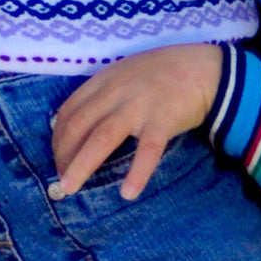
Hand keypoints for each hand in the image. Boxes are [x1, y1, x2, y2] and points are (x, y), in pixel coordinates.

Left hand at [51, 43, 223, 201]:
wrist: (203, 68)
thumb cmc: (163, 72)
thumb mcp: (126, 72)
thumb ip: (103, 91)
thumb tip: (74, 121)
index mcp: (106, 79)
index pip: (70, 109)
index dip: (57, 137)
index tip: (57, 158)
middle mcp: (118, 90)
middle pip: (80, 125)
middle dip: (63, 155)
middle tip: (60, 181)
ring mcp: (140, 105)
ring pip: (103, 138)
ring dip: (81, 165)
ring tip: (69, 188)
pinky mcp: (164, 119)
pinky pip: (147, 150)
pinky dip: (137, 172)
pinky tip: (128, 192)